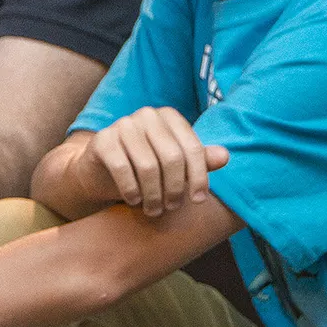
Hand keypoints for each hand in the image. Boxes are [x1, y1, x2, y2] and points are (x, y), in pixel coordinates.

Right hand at [85, 108, 228, 218]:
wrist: (100, 171)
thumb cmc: (145, 168)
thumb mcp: (175, 166)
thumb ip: (199, 160)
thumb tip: (225, 156)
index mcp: (169, 117)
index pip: (192, 148)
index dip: (199, 177)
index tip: (199, 200)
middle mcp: (146, 115)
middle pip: (172, 157)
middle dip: (175, 189)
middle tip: (171, 207)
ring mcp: (122, 125)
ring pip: (148, 166)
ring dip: (153, 195)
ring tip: (154, 210)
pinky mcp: (102, 140)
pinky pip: (123, 169)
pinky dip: (132, 191)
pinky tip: (134, 201)